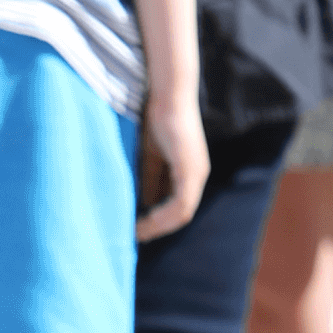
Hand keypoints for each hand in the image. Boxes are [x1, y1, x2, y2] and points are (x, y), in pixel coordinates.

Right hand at [137, 93, 208, 240]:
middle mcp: (197, 175)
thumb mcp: (149, 156)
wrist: (167, 94)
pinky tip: (147, 220)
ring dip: (159, 225)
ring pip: (182, 213)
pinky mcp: (191, 170)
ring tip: (138, 233)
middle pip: (181, 214)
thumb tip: (142, 203)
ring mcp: (197, 173)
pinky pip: (181, 203)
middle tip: (136, 237)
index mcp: (188, 171)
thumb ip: (148, 178)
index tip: (138, 229)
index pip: (177, 205)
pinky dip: (164, 215)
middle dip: (157, 228)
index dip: (158, 220)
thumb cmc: (156, 118)